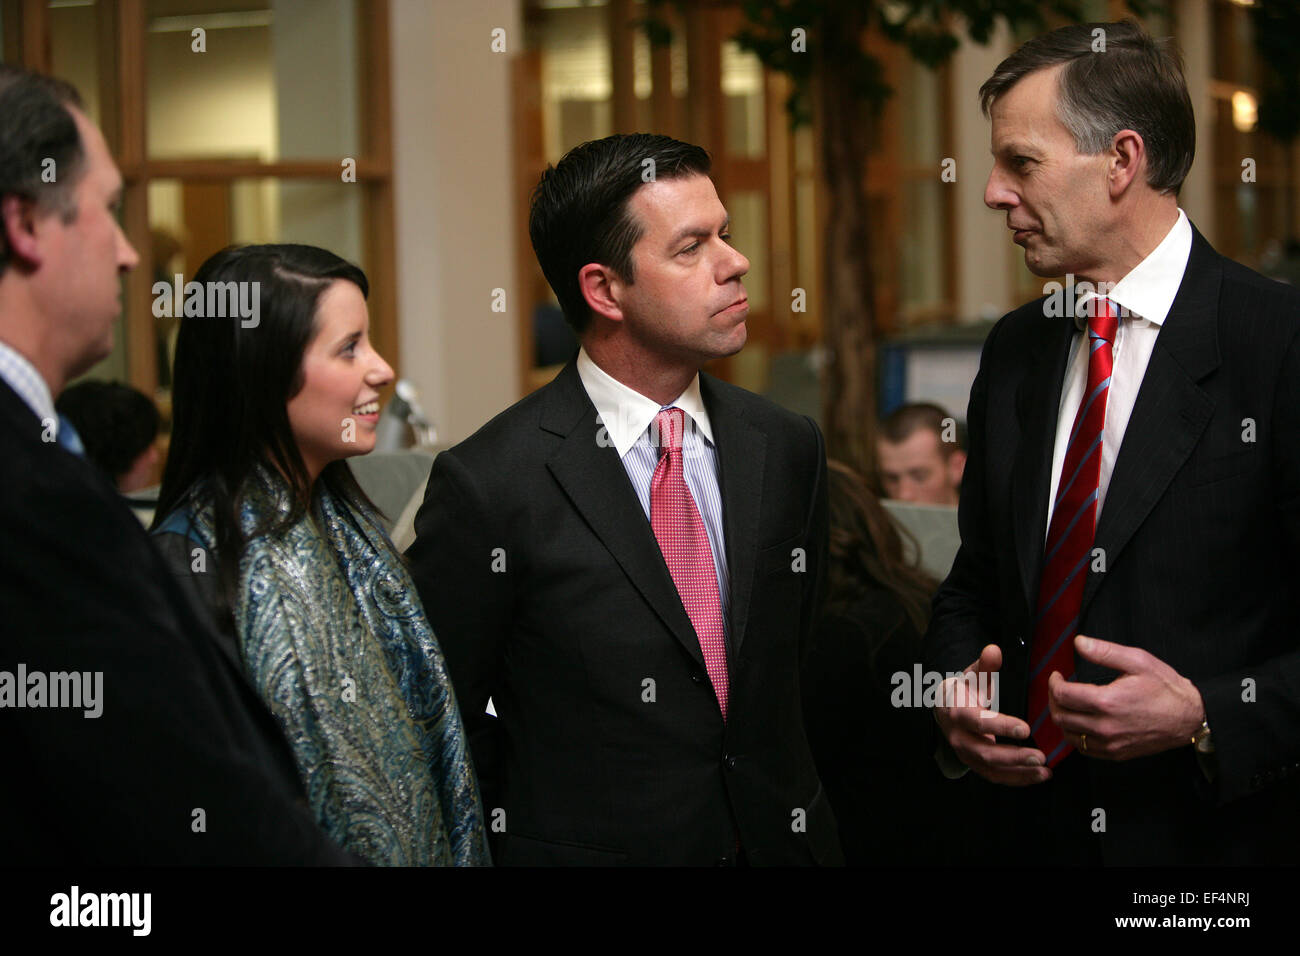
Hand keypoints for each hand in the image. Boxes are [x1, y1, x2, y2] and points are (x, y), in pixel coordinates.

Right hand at [934, 644, 1049, 785]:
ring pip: (991, 769)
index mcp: (958, 713)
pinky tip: (1039, 775)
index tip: (1025, 729)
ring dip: (1019, 772)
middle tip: (1039, 756)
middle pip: (985, 752)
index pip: (978, 722)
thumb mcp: (972, 675)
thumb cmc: (964, 690)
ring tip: (1044, 770)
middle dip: (1013, 756)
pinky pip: (996, 777)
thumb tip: (994, 649)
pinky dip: (1018, 779)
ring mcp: (967, 754)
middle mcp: (959, 737)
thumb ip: (985, 665)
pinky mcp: (976, 765)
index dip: (1000, 726)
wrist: (945, 709)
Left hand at [1047, 635, 1203, 760]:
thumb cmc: (1166, 688)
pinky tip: (1080, 722)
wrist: (1190, 717)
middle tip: (1059, 688)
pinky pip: (1084, 748)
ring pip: (1069, 735)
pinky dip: (1075, 735)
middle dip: (1054, 699)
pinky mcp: (1116, 753)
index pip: (1063, 695)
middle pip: (1060, 716)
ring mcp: (1110, 743)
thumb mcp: (1138, 661)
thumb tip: (1079, 643)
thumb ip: (1105, 651)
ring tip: (1067, 704)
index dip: (1053, 683)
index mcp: (1107, 702)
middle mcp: (1105, 726)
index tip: (1057, 676)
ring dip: (1062, 718)